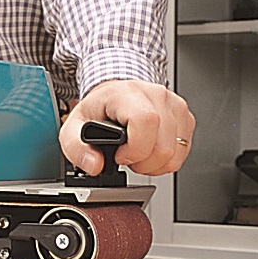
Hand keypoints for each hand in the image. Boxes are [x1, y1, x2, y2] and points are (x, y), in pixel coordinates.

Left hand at [59, 80, 195, 176]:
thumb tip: (94, 165)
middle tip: (127, 158)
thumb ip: (76, 148)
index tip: (120, 156)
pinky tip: (149, 153)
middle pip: (163, 144)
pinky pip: (183, 150)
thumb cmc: (97, 110)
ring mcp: (173, 105)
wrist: (112, 97)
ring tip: (137, 155)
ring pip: (176, 151)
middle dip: (143, 163)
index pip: (145, 121)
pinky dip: (166, 160)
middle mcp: (154, 95)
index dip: (134, 149)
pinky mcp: (184, 117)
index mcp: (126, 93)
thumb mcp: (73, 127)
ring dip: (154, 164)